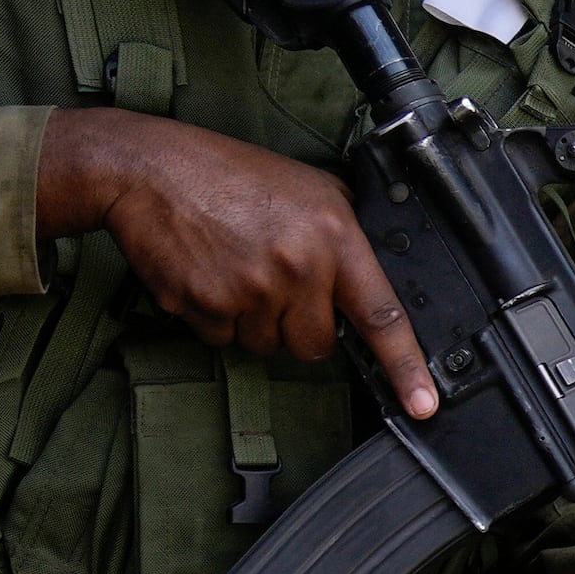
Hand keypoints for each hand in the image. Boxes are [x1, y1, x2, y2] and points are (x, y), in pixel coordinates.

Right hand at [38, 108, 438, 415]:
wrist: (151, 170)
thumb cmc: (231, 175)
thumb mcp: (312, 188)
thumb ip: (346, 235)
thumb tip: (373, 278)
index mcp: (332, 236)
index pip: (381, 313)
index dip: (406, 365)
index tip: (423, 403)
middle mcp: (297, 267)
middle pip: (318, 344)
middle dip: (303, 325)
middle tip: (280, 281)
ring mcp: (250, 290)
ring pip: (269, 345)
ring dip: (257, 321)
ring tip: (239, 266)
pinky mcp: (207, 307)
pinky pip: (225, 339)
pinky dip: (218, 317)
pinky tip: (210, 273)